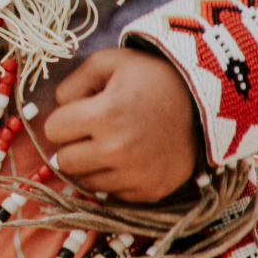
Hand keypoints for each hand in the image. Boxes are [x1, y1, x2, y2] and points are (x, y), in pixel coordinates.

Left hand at [43, 48, 197, 202]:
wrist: (204, 100)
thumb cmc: (150, 76)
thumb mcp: (108, 62)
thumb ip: (73, 82)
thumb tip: (57, 107)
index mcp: (104, 115)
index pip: (53, 130)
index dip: (61, 119)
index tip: (77, 113)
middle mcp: (118, 150)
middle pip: (65, 162)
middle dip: (72, 145)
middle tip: (90, 132)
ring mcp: (136, 175)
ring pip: (86, 182)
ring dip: (91, 165)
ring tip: (110, 144)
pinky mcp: (152, 191)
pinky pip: (113, 195)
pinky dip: (114, 179)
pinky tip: (127, 159)